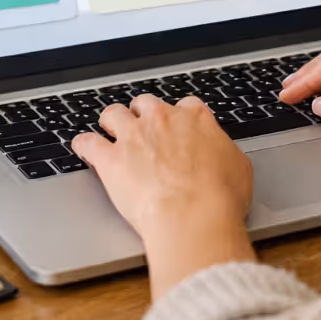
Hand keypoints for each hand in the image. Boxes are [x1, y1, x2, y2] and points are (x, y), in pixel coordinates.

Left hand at [74, 95, 256, 297]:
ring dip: (111, 122)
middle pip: (145, 104)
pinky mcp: (110, 159)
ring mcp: (133, 136)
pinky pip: (87, 142)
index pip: (184, 106)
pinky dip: (83, 145)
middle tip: (142, 129)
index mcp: (195, 119)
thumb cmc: (220, 197)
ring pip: (113, 114)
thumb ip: (223, 152)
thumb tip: (222, 155)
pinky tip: (82, 148)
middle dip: (142, 115)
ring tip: (109, 131)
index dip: (178, 117)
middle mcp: (161, 120)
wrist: (194, 216)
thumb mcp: (238, 168)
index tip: (177, 128)